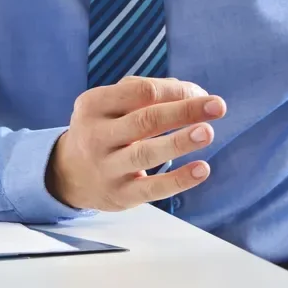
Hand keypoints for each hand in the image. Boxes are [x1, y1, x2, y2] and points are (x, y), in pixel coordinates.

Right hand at [45, 76, 225, 210]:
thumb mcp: (113, 104)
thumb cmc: (107, 127)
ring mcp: (105, 168)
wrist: (69, 174)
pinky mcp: (119, 195)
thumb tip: (194, 94)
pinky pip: (151, 188)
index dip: (176, 91)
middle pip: (145, 120)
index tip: (203, 94)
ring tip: (207, 133)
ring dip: (180, 142)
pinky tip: (202, 169)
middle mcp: (95, 136)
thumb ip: (150, 92)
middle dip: (184, 111)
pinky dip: (179, 180)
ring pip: (145, 154)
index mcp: (93, 105)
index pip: (141, 92)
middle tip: (218, 106)